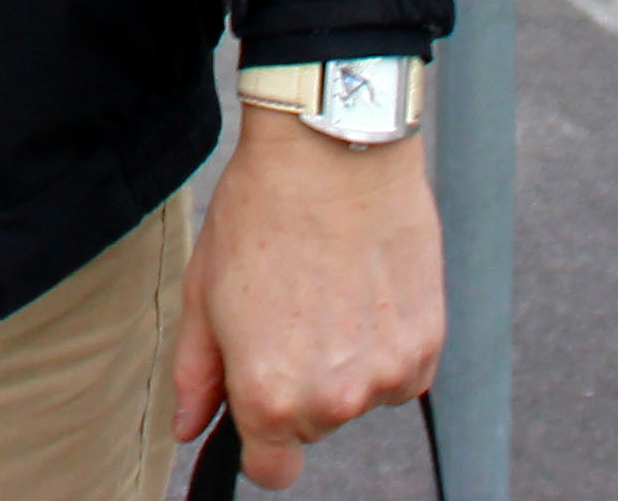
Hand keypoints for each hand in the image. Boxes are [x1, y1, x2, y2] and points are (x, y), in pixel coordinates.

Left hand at [170, 109, 444, 485]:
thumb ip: (197, 373)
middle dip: (299, 385)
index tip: (259, 403)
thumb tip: (188, 427)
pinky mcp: (428, 345)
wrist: (333, 148)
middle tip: (289, 312)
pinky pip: (402, 370)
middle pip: (315, 425)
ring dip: (346, 363)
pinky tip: (366, 287)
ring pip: (361, 395)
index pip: (271, 471)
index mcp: (270, 396)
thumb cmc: (261, 212)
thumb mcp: (205, 290)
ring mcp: (388, 375)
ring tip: (329, 290)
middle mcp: (334, 400)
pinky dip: (387, 343)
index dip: (260, 440)